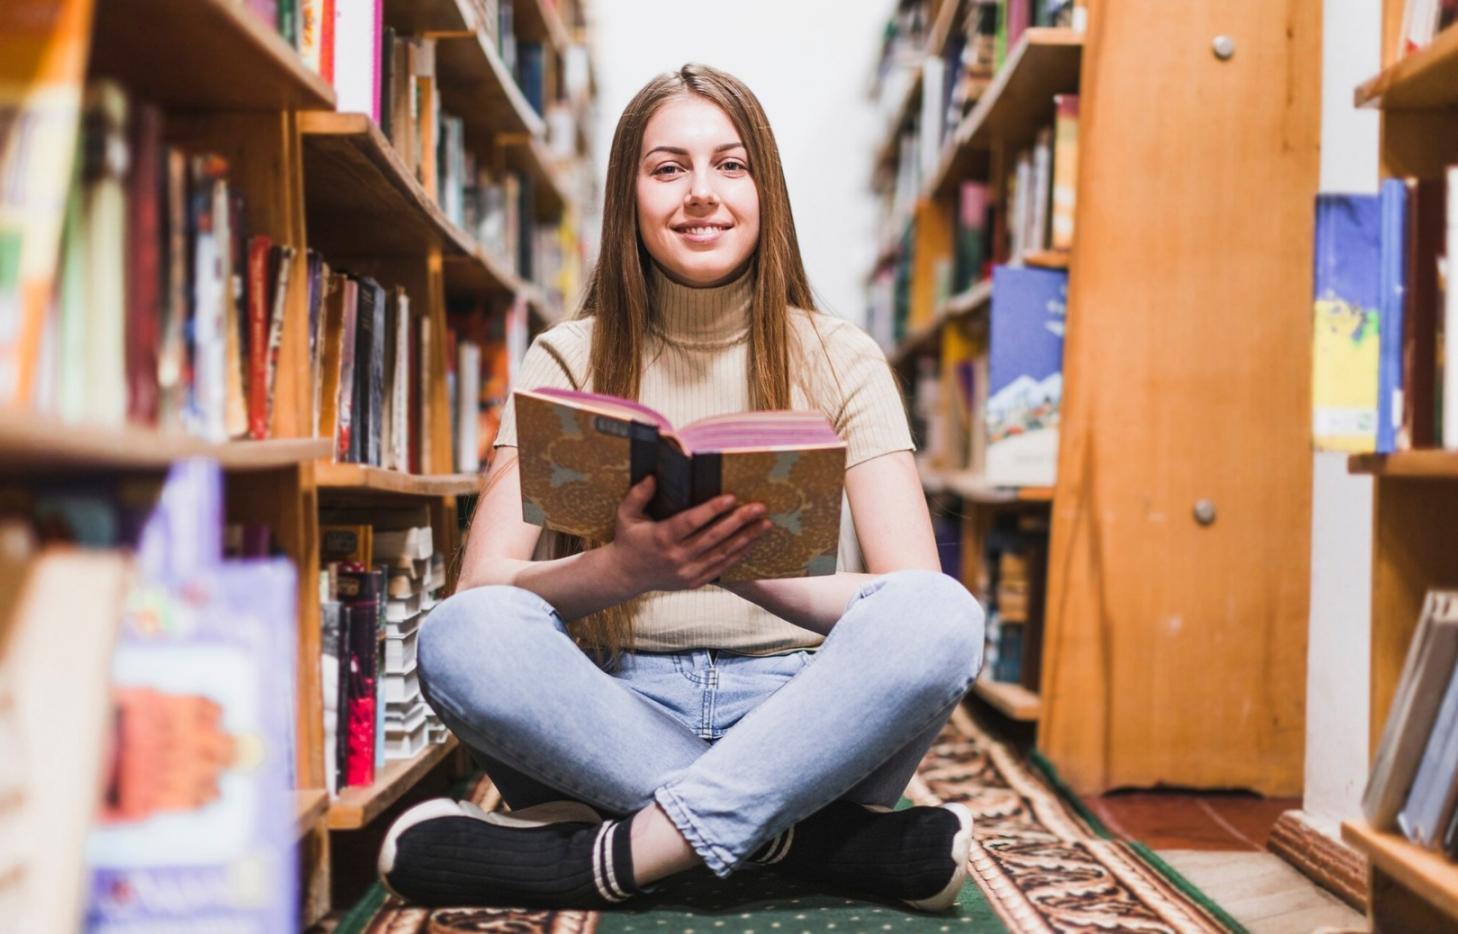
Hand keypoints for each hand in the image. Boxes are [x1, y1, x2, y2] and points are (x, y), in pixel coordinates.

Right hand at [605, 475, 771, 593]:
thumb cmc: (627, 540)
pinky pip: (721, 567)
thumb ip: (638, 494)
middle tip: (760, 507)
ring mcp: (687, 572)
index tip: (732, 497)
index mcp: (661, 537)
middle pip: (714, 537)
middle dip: (739, 521)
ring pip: (722, 553)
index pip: (691, 522)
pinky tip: (753, 543)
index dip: (712, 509)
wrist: (625, 575)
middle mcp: (676, 557)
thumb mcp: (626, 515)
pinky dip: (739, 555)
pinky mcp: (694, 581)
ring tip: (765, 524)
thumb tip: (653, 476)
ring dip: (746, 538)